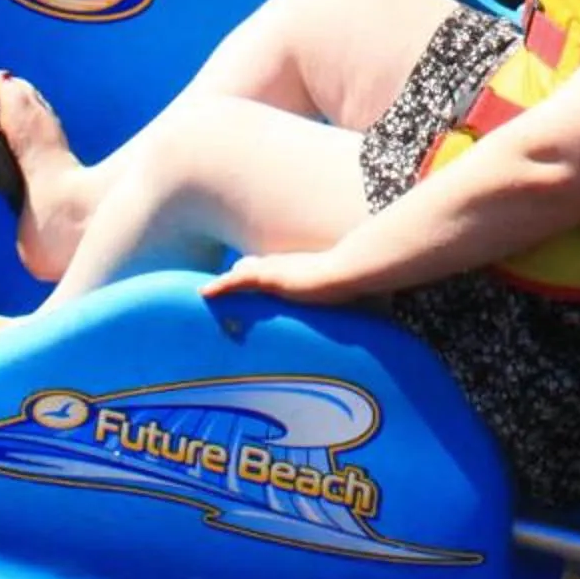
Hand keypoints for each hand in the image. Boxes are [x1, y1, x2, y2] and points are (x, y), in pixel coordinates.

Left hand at [200, 248, 374, 306]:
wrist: (348, 273)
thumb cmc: (352, 283)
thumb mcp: (344, 295)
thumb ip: (348, 300)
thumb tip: (375, 313)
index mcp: (297, 270)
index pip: (270, 271)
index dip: (257, 275)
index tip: (248, 281)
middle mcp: (282, 266)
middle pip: (251, 268)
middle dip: (238, 278)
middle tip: (222, 290)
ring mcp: (274, 270)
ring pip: (240, 275)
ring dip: (224, 285)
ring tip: (206, 295)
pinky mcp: (267, 278)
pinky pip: (235, 282)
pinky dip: (219, 287)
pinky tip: (203, 294)